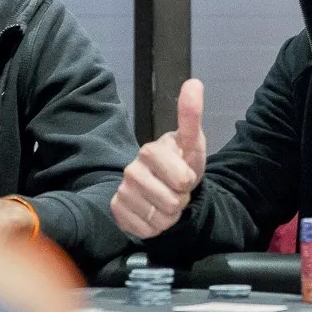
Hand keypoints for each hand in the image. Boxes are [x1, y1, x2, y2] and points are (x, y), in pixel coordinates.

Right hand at [111, 78, 205, 237]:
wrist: (167, 188)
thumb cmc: (182, 164)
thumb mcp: (193, 144)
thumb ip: (191, 117)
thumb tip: (194, 82)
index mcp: (150, 150)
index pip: (181, 176)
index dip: (188, 181)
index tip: (185, 177)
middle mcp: (132, 168)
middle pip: (172, 201)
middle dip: (181, 200)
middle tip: (176, 190)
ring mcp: (123, 190)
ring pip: (160, 217)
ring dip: (170, 215)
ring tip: (167, 202)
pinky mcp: (117, 210)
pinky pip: (146, 229)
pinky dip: (156, 227)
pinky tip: (153, 213)